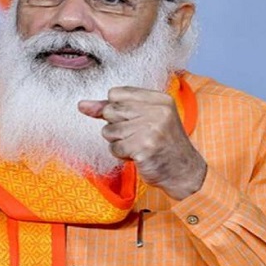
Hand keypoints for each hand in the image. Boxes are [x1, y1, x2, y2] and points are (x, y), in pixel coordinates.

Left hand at [78, 86, 206, 199]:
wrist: (184, 171)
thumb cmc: (162, 144)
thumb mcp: (144, 119)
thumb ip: (112, 108)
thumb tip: (82, 104)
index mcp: (159, 99)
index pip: (116, 93)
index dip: (114, 108)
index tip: (128, 120)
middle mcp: (157, 111)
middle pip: (110, 111)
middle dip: (116, 127)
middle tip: (136, 135)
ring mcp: (151, 129)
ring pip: (109, 131)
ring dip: (118, 142)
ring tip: (137, 146)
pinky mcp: (144, 148)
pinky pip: (114, 148)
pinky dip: (121, 154)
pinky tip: (137, 156)